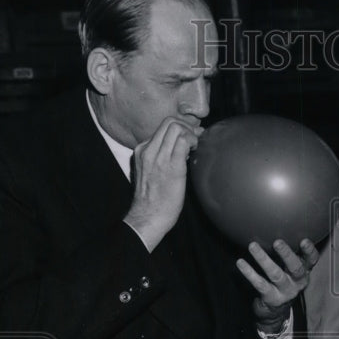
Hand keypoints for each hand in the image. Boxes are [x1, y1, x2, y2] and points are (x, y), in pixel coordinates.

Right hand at [123, 117, 203, 251]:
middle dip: (187, 126)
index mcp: (141, 151)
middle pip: (169, 122)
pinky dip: (193, 141)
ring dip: (191, 133)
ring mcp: (158, 157)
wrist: (148, 217)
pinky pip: (183, 140)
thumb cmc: (153, 200)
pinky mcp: (171, 165)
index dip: (180, 128)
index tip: (190, 137)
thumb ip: (160, 159)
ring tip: (195, 146)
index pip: (162, 128)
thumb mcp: (150, 173)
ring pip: (176, 127)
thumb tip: (182, 149)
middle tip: (196, 138)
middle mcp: (147, 150)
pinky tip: (195, 151)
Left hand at [237, 239, 319, 331]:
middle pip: (295, 268)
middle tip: (277, 242)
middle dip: (287, 254)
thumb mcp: (290, 270)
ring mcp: (285, 292)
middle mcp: (297, 282)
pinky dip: (249, 272)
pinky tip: (240, 263)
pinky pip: (260, 284)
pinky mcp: (272, 298)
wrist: (276, 312)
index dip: (309, 251)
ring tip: (252, 246)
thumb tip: (275, 226)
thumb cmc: (283, 282)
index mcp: (304, 271)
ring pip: (275, 274)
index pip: (312, 260)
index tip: (304, 240)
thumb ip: (289, 254)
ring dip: (263, 259)